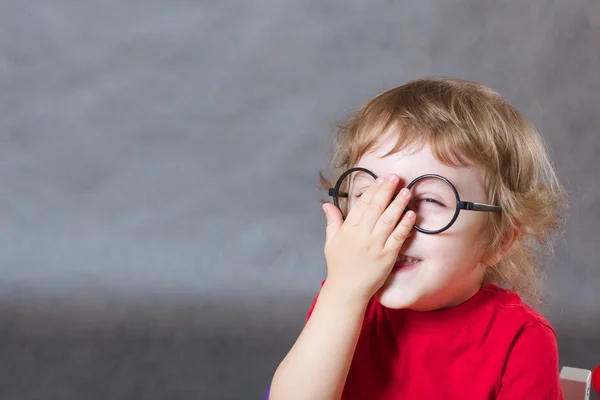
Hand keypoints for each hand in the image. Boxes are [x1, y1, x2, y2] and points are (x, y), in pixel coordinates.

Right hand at [322, 174, 415, 303]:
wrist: (346, 290)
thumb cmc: (338, 266)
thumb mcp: (331, 241)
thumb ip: (332, 221)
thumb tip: (326, 204)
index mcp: (348, 230)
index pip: (361, 205)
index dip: (372, 190)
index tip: (380, 179)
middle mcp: (362, 235)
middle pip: (376, 208)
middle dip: (386, 191)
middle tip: (396, 177)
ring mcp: (375, 245)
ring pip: (388, 220)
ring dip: (398, 204)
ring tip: (406, 191)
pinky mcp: (387, 256)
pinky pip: (398, 237)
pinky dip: (405, 225)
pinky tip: (411, 214)